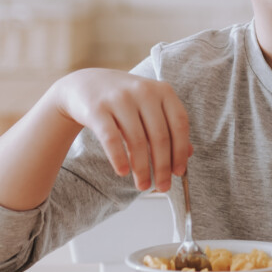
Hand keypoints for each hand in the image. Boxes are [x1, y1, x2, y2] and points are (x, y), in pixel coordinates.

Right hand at [50, 69, 192, 193]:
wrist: (84, 84)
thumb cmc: (124, 100)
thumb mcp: (149, 106)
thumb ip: (169, 126)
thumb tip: (188, 154)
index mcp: (162, 90)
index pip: (179, 124)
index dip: (180, 151)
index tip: (178, 172)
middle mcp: (143, 91)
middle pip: (159, 136)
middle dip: (162, 166)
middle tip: (162, 187)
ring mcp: (120, 98)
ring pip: (137, 140)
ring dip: (142, 168)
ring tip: (143, 185)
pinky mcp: (97, 108)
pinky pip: (111, 138)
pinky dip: (118, 158)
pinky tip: (123, 172)